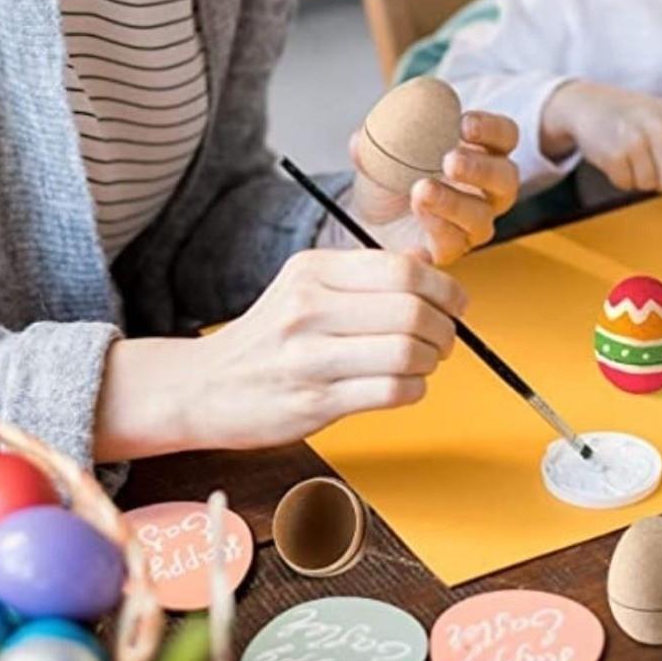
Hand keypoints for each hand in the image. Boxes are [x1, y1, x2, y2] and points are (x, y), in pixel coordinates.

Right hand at [95, 249, 466, 459]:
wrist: (205, 386)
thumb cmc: (269, 335)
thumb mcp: (308, 285)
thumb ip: (367, 272)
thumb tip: (427, 258)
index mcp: (315, 270)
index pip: (403, 269)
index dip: (445, 287)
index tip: (456, 302)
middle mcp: (310, 307)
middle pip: (412, 310)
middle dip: (445, 328)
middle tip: (445, 338)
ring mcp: (310, 356)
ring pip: (407, 352)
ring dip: (431, 361)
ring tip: (424, 362)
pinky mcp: (314, 402)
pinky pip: (391, 392)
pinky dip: (414, 389)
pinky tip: (405, 385)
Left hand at [349, 111, 518, 264]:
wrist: (369, 215)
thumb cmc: (390, 175)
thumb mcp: (380, 149)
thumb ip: (377, 139)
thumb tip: (361, 138)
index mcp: (481, 154)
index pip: (505, 137)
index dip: (492, 130)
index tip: (463, 124)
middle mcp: (487, 190)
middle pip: (506, 179)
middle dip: (480, 169)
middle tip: (449, 161)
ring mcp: (473, 223)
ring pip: (482, 218)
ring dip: (454, 203)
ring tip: (422, 190)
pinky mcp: (453, 249)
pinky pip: (455, 245)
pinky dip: (437, 230)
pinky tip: (417, 217)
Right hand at [541, 80, 661, 207]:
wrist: (589, 103)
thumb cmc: (631, 116)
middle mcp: (659, 127)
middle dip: (660, 180)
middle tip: (648, 163)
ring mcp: (635, 139)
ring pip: (647, 185)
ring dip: (637, 177)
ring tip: (629, 155)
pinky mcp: (613, 153)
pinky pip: (625, 184)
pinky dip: (620, 177)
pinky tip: (615, 156)